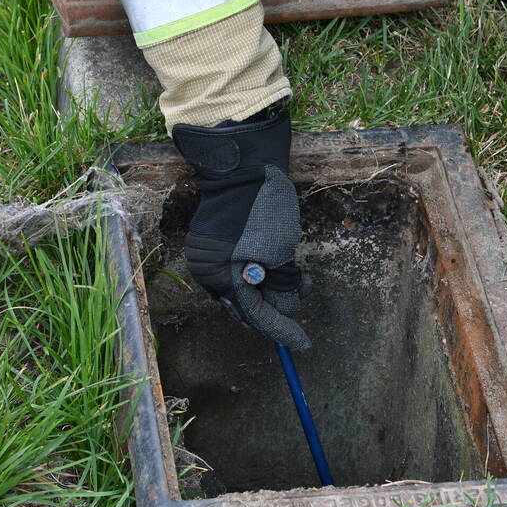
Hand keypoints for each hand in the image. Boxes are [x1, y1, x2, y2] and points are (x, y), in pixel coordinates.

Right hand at [172, 108, 310, 349]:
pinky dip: (253, 274)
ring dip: (265, 288)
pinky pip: (231, 271)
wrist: (240, 165)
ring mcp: (204, 257)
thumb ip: (283, 286)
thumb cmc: (263, 207)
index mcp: (222, 278)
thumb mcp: (281, 251)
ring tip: (294, 278)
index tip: (302, 342)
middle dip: (274, 306)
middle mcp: (206, 273)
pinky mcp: (207, 243)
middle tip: (301, 295)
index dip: (282, 329)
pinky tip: (272, 264)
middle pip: (244, 305)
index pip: (256, 315)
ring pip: (238, 288)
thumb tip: (285, 309)